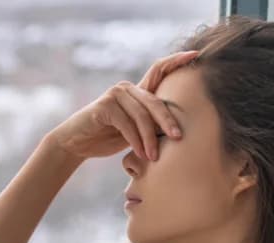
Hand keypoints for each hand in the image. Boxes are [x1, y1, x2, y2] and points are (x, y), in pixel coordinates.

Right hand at [46, 50, 199, 160]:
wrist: (76, 143)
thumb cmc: (107, 137)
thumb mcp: (134, 130)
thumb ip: (150, 123)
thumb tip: (178, 131)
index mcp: (137, 91)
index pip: (159, 69)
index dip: (177, 60)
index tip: (196, 54)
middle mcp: (126, 88)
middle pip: (154, 101)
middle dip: (168, 120)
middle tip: (178, 138)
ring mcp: (114, 95)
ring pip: (141, 115)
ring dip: (150, 139)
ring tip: (154, 156)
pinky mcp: (104, 106)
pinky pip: (126, 124)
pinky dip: (136, 141)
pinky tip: (141, 153)